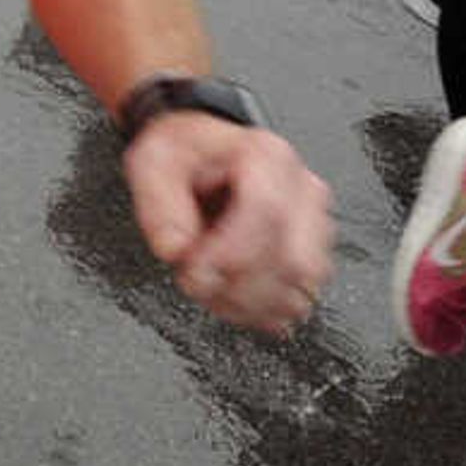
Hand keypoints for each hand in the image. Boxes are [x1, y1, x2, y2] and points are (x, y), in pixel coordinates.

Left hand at [123, 115, 330, 336]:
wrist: (202, 158)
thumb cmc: (184, 157)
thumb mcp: (151, 163)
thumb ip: (158, 208)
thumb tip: (176, 250)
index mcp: (266, 155)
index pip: (267, 209)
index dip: (229, 251)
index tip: (194, 268)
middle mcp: (300, 188)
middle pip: (293, 258)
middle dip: (238, 285)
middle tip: (195, 280)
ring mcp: (313, 224)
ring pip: (301, 285)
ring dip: (248, 302)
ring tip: (210, 287)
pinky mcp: (311, 255)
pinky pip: (300, 299)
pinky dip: (261, 310)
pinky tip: (229, 297)